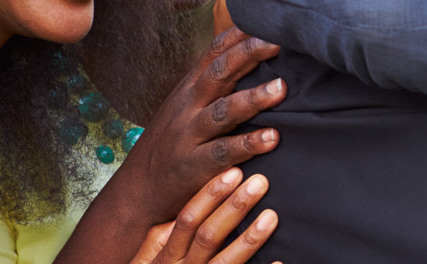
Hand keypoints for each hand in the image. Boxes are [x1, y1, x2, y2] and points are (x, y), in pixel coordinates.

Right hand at [118, 27, 284, 224]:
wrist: (137, 191)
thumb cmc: (172, 144)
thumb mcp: (186, 106)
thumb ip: (215, 83)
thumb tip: (251, 54)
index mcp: (190, 88)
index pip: (216, 52)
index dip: (242, 34)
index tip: (271, 18)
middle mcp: (188, 106)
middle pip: (219, 73)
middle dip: (250, 54)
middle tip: (281, 41)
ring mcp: (189, 135)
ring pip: (221, 111)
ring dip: (253, 98)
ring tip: (281, 88)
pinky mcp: (194, 166)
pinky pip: (223, 152)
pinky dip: (248, 144)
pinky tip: (272, 138)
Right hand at [130, 168, 280, 263]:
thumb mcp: (145, 262)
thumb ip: (158, 239)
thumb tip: (176, 214)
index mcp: (167, 256)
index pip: (188, 219)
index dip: (210, 195)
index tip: (234, 172)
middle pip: (209, 235)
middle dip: (234, 207)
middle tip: (260, 183)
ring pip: (227, 262)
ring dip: (250, 239)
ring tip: (272, 216)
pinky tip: (281, 262)